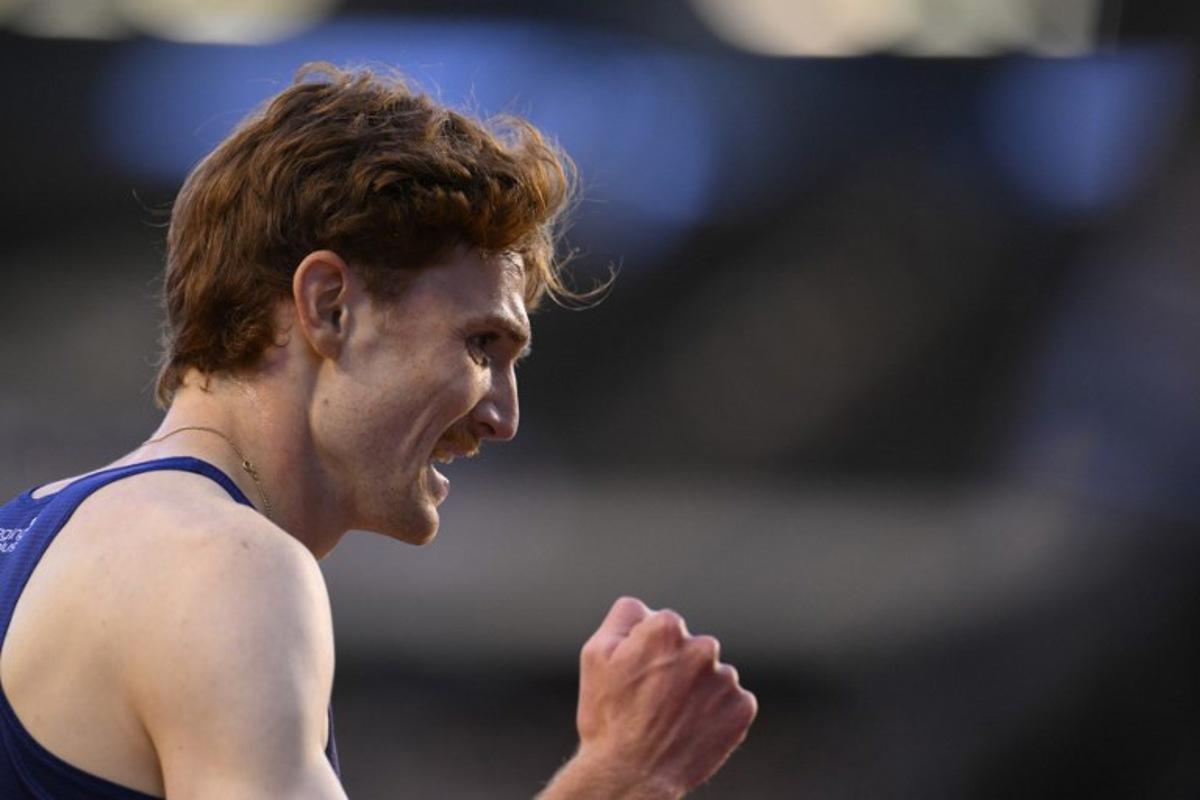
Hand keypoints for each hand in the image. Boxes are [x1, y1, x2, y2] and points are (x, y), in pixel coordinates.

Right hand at [572, 596, 756, 796]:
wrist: (632, 775)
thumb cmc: (608, 716)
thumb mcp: (595, 655)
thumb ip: (624, 616)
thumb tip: (646, 608)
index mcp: (667, 628)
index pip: (661, 626)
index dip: (646, 651)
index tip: (637, 676)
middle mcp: (703, 647)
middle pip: (690, 648)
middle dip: (676, 667)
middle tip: (654, 700)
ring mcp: (725, 679)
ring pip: (711, 675)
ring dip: (697, 690)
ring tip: (672, 718)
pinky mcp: (742, 708)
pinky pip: (731, 700)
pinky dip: (716, 712)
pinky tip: (692, 728)